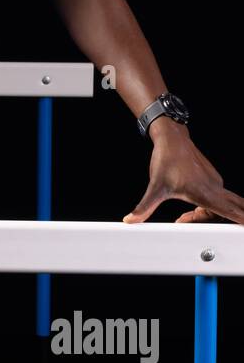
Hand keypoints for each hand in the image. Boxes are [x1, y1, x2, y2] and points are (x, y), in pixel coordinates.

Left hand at [123, 128, 243, 224]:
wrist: (171, 138)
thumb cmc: (166, 159)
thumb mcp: (155, 187)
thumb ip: (144, 207)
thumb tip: (130, 220)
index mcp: (206, 193)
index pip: (233, 212)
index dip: (242, 220)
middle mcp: (216, 188)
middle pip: (230, 214)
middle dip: (213, 224)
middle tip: (189, 222)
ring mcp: (216, 183)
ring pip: (222, 208)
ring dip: (205, 216)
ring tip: (183, 217)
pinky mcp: (214, 180)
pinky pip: (218, 200)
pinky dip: (206, 208)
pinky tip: (190, 208)